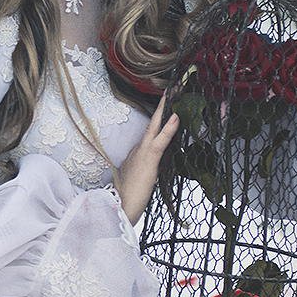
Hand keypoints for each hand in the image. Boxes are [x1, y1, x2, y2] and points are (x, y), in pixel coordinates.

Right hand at [115, 92, 179, 226]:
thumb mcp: (141, 183)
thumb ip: (146, 172)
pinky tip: (176, 117)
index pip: (152, 133)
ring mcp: (142, 153)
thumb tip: (152, 170)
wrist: (119, 208)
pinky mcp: (148, 160)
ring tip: (175, 93)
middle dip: (162, 106)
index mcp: (137, 155)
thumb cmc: (129, 200)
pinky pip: (160, 141)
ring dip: (166, 110)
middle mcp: (138, 150)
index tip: (169, 106)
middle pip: (153, 124)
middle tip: (172, 88)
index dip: (160, 119)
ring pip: (156, 127)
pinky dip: (169, 128)